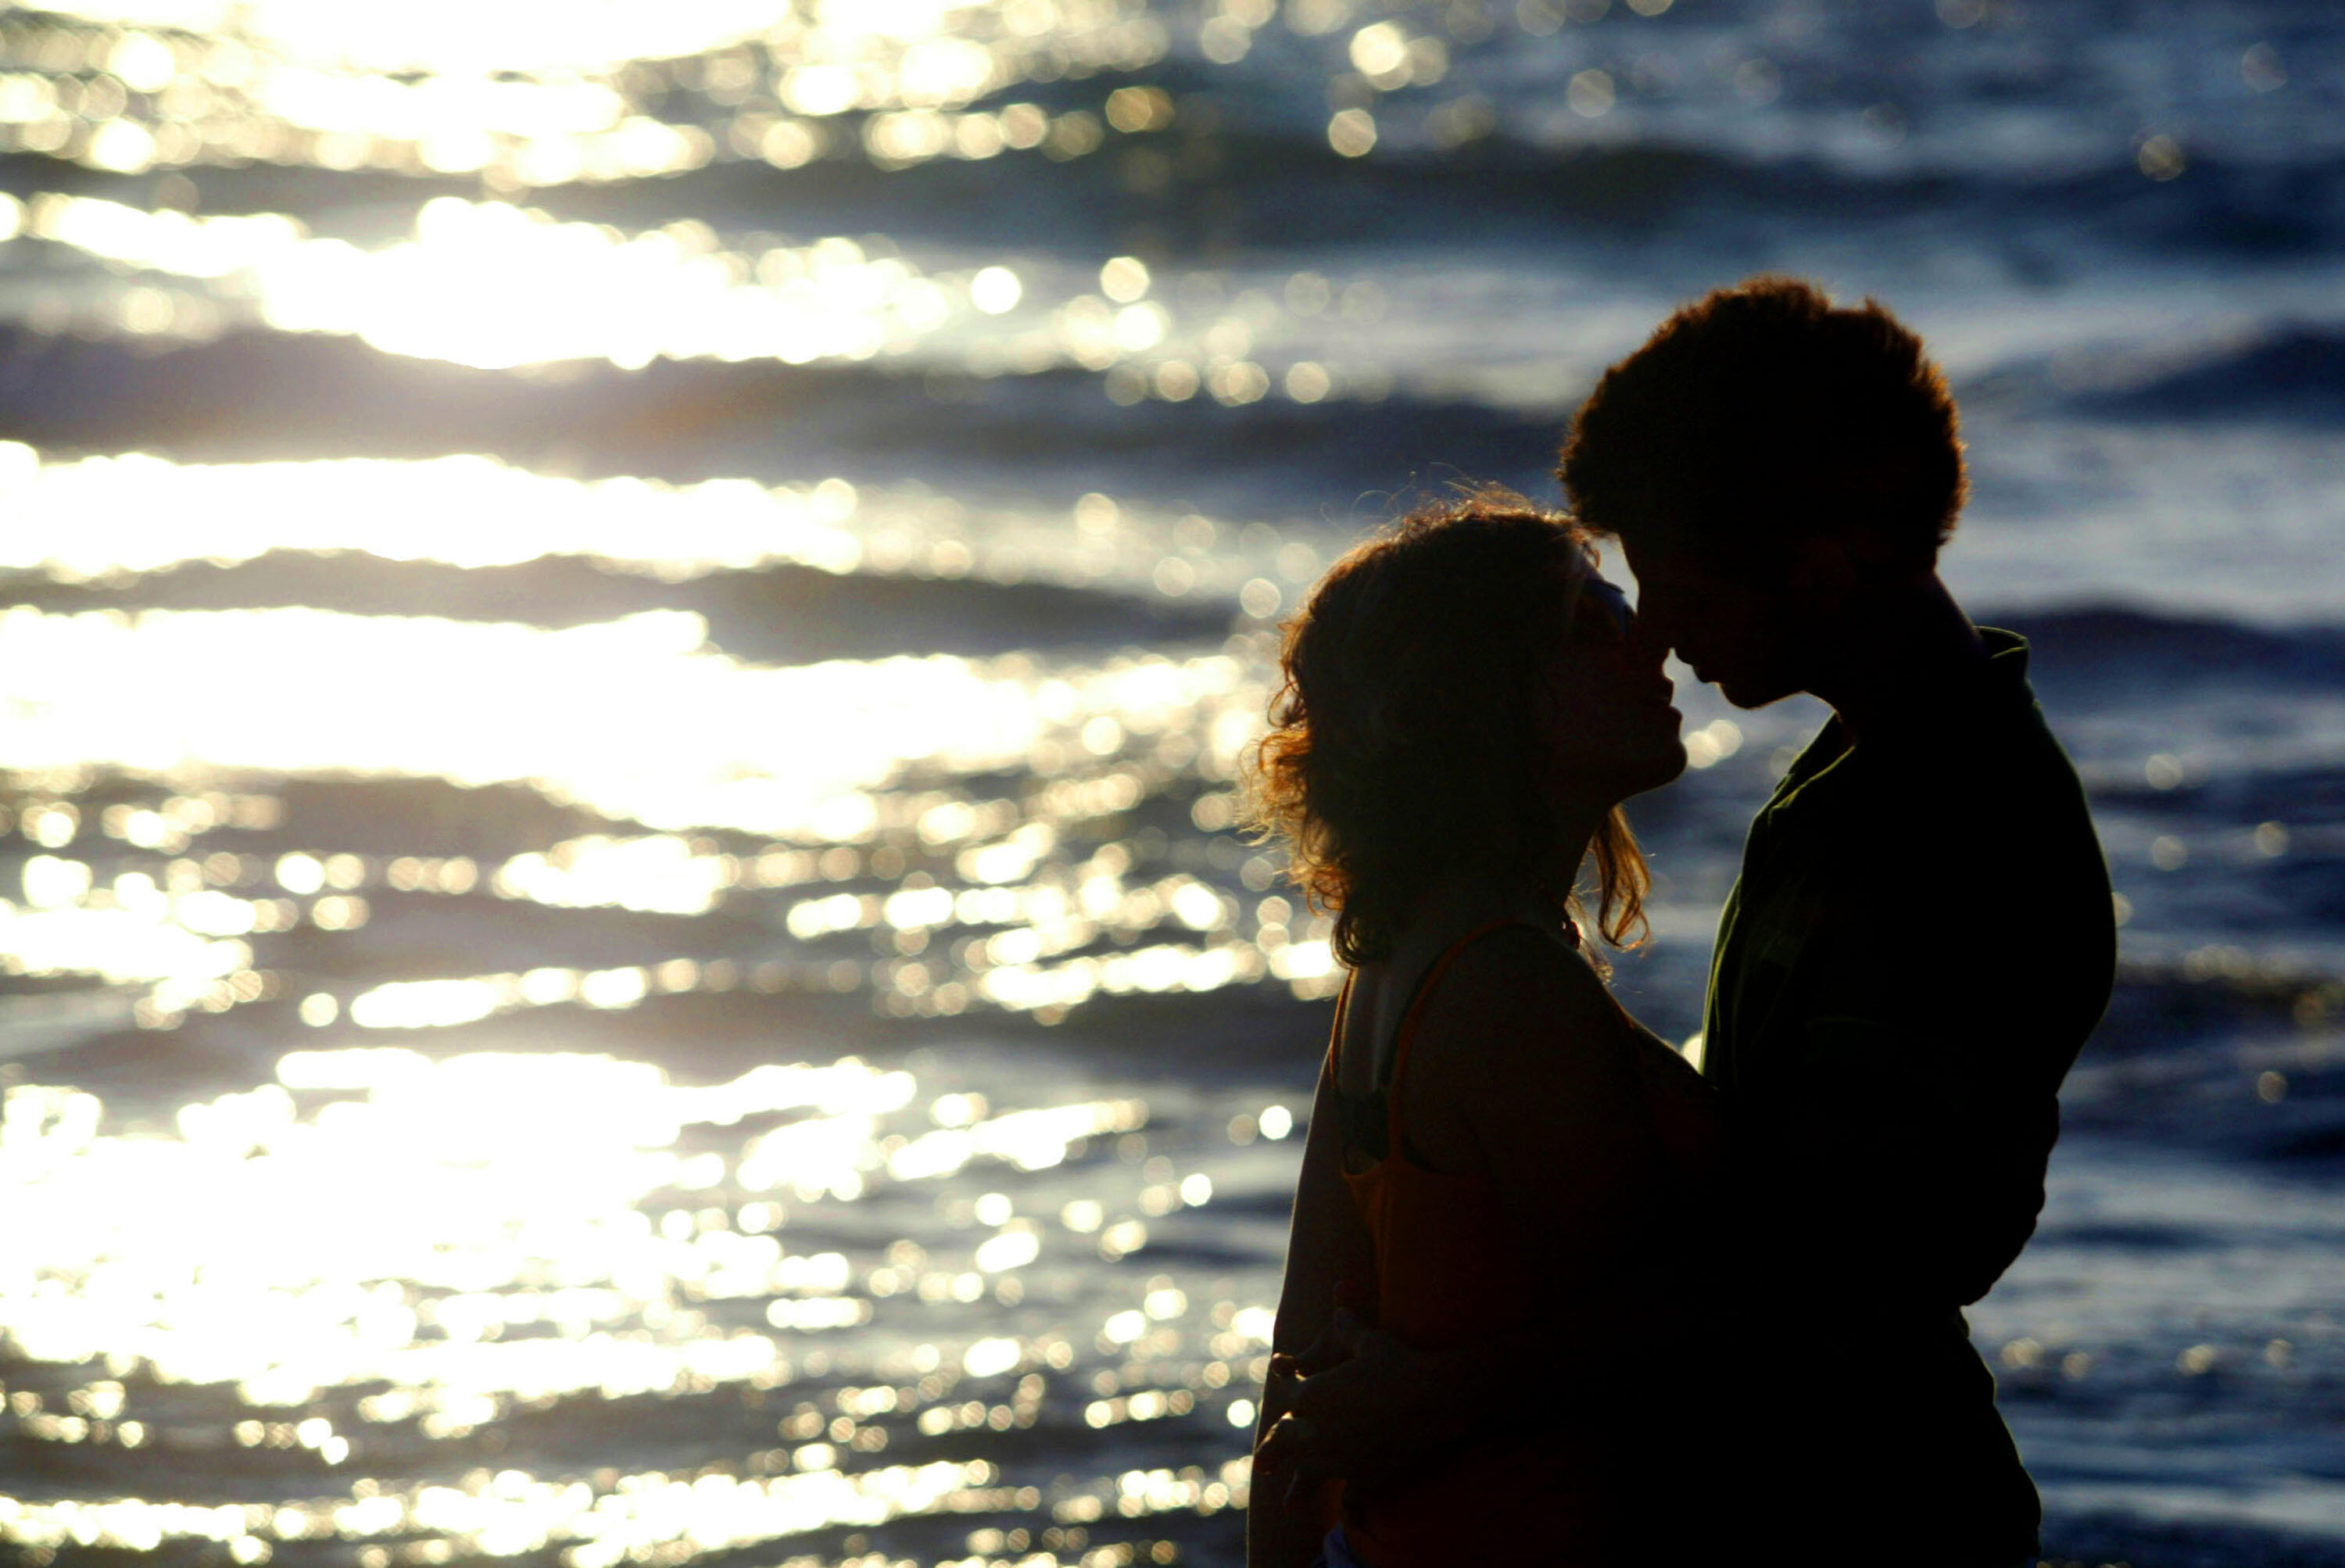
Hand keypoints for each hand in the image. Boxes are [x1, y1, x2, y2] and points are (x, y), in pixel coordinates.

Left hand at [1255, 1308, 1448, 1513]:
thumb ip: (1349, 1329)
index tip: (1283, 1385)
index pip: (1289, 1393)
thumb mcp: (1370, 1341)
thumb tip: (1340, 1311)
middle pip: (1286, 1441)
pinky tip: (1349, 1503)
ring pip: (1311, 1473)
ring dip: (1301, 1484)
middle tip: (1262, 1465)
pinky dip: (1350, 1498)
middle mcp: (1318, 1431)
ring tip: (1290, 1505)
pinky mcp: (1366, 1478)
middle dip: (1275, 1449)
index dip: (1286, 1385)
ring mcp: (1340, 1459)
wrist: (1436, 1399)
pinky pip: (1352, 1495)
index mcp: (1313, 1394)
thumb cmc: (1400, 1363)